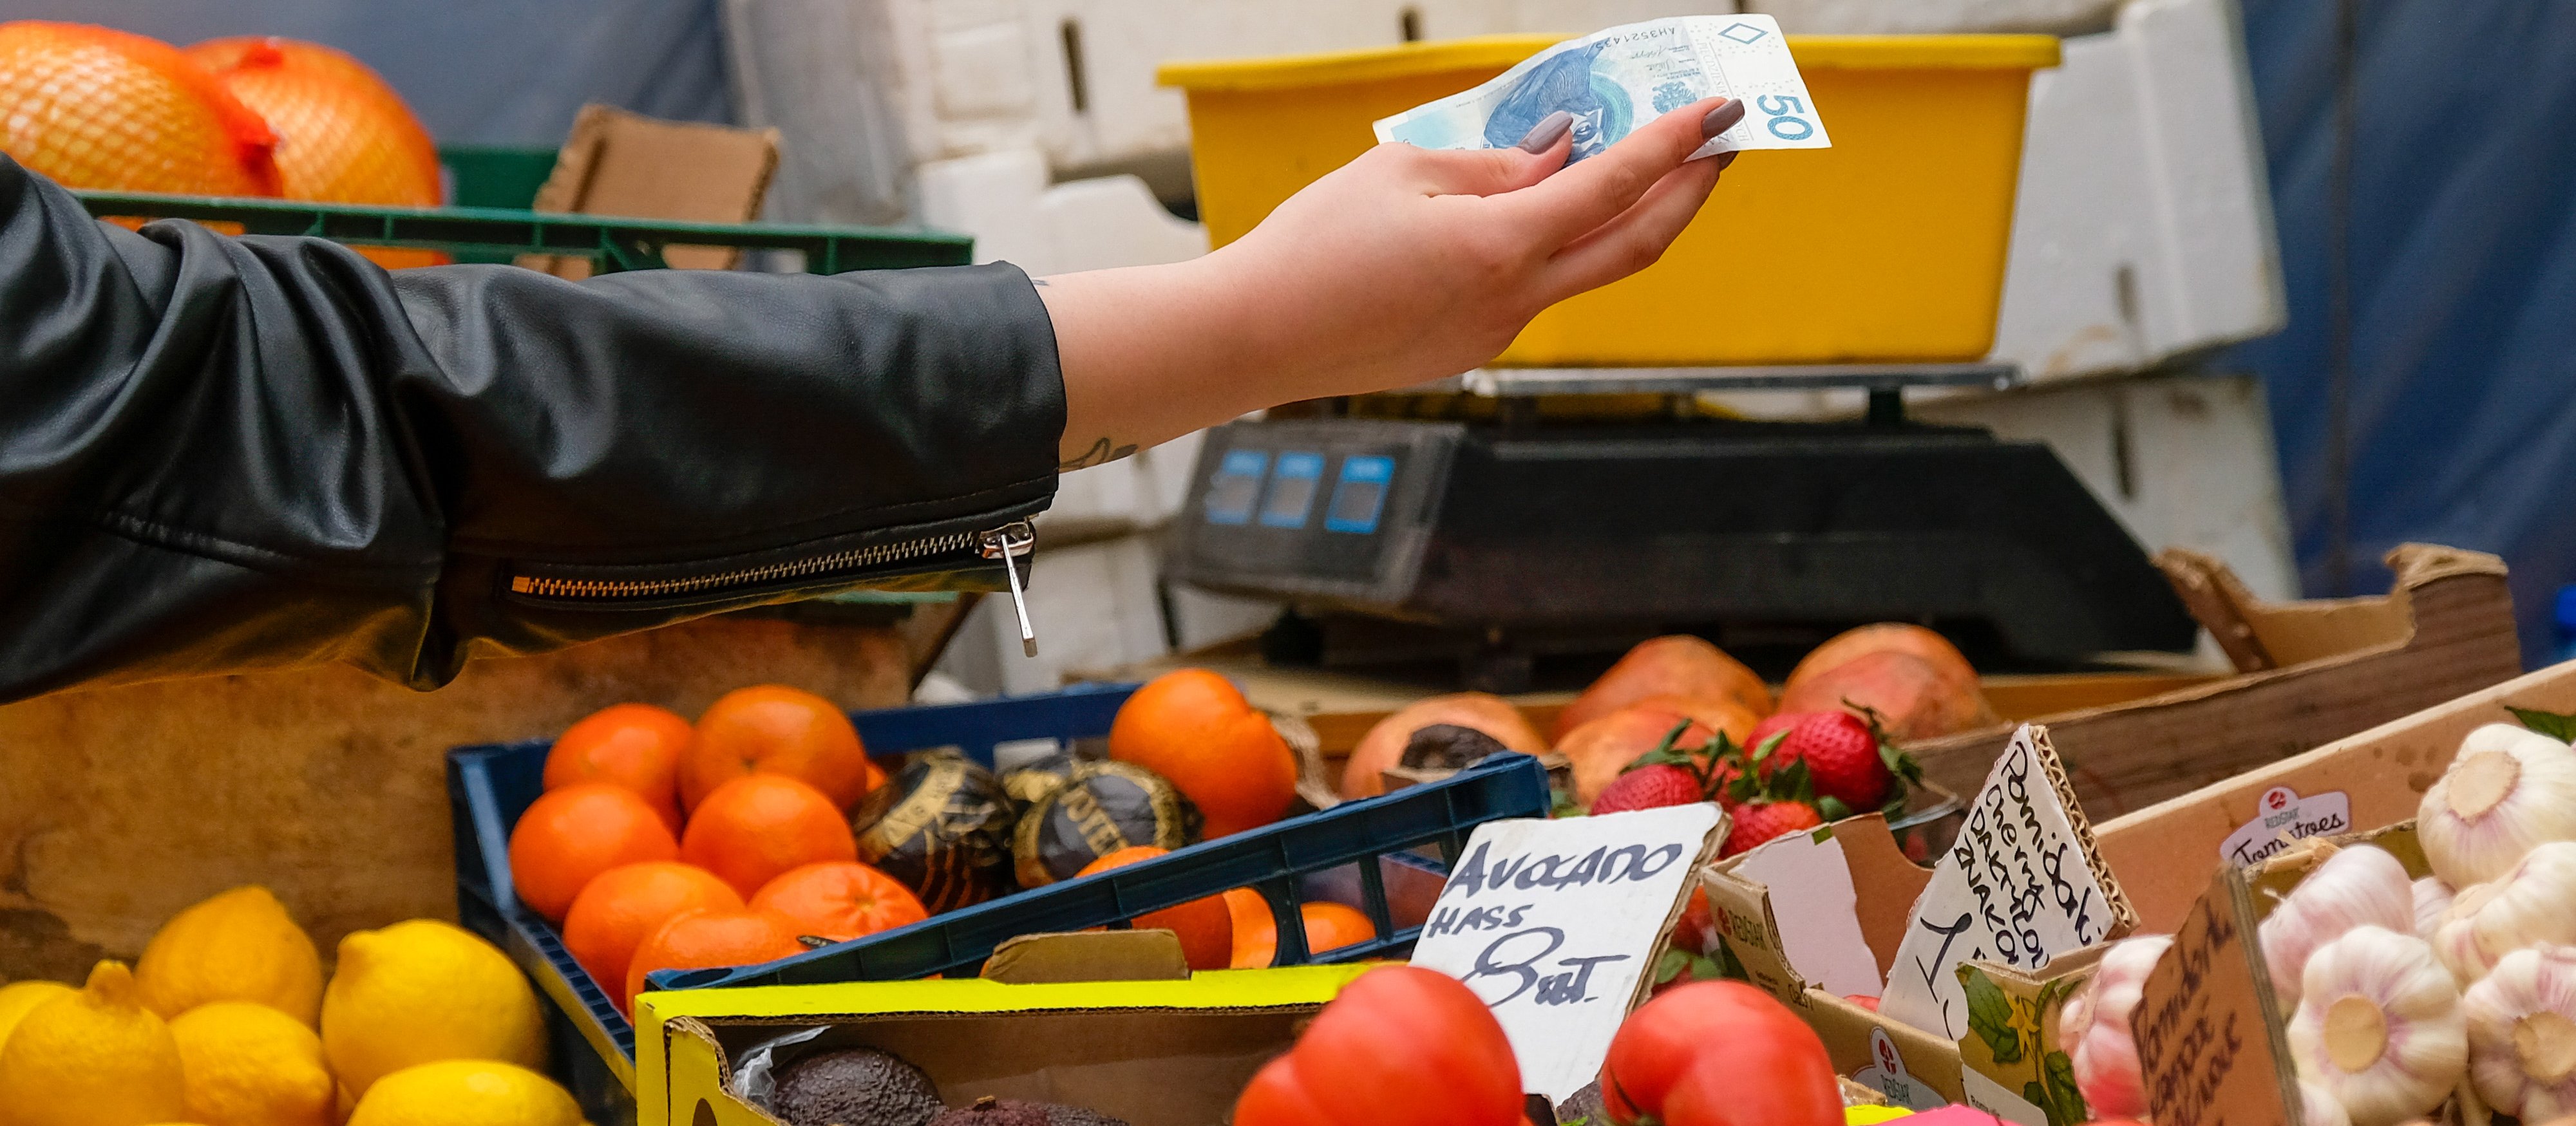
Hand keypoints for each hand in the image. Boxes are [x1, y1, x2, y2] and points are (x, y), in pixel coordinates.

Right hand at [1038, 97, 1743, 467]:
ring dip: (1611, 216)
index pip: (1615, 186)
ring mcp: (1495, 335)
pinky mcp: (1468, 350)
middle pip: (1637, 247)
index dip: (1675, 143)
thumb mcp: (1402, 171)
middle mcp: (1514, 302)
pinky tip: (1520, 213)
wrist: (1253, 338)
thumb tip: (1560, 155)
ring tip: (1616, 160)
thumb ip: (1495, 161)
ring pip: (1579, 269)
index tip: (1717, 109)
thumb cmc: (1313, 246)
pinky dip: (1545, 245)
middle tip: (1721, 146)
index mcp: (1501, 247)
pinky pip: (1527, 289)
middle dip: (1690, 192)